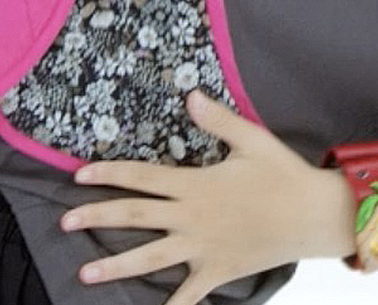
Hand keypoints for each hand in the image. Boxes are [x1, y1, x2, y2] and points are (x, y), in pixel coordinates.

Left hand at [61, 90, 354, 304]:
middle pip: (135, 217)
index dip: (109, 174)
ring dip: (116, 265)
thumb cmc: (283, 174)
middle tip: (64, 222)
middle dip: (97, 217)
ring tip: (85, 273)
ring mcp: (202, 248)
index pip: (142, 177)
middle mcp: (191, 218)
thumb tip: (189, 94)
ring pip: (150, 258)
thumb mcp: (252, 139)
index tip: (79, 175)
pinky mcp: (217, 272)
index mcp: (195, 185)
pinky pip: (188, 295)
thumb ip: (217, 120)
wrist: (313, 216)